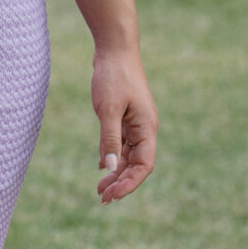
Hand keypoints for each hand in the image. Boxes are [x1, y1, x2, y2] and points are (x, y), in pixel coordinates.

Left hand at [91, 47, 156, 201]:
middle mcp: (144, 129)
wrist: (114, 50)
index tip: (113, 195)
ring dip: (116, 173)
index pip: (144, 165)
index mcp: (147, 128)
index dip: (130, 183)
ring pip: (128, 156)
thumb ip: (110, 138)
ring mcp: (135, 123)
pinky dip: (113, 157)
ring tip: (100, 190)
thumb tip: (110, 167)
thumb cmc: (114, 77)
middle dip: (122, 182)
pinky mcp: (125, 117)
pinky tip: (102, 167)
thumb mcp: (108, 109)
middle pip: (137, 164)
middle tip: (103, 198)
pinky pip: (122, 144)